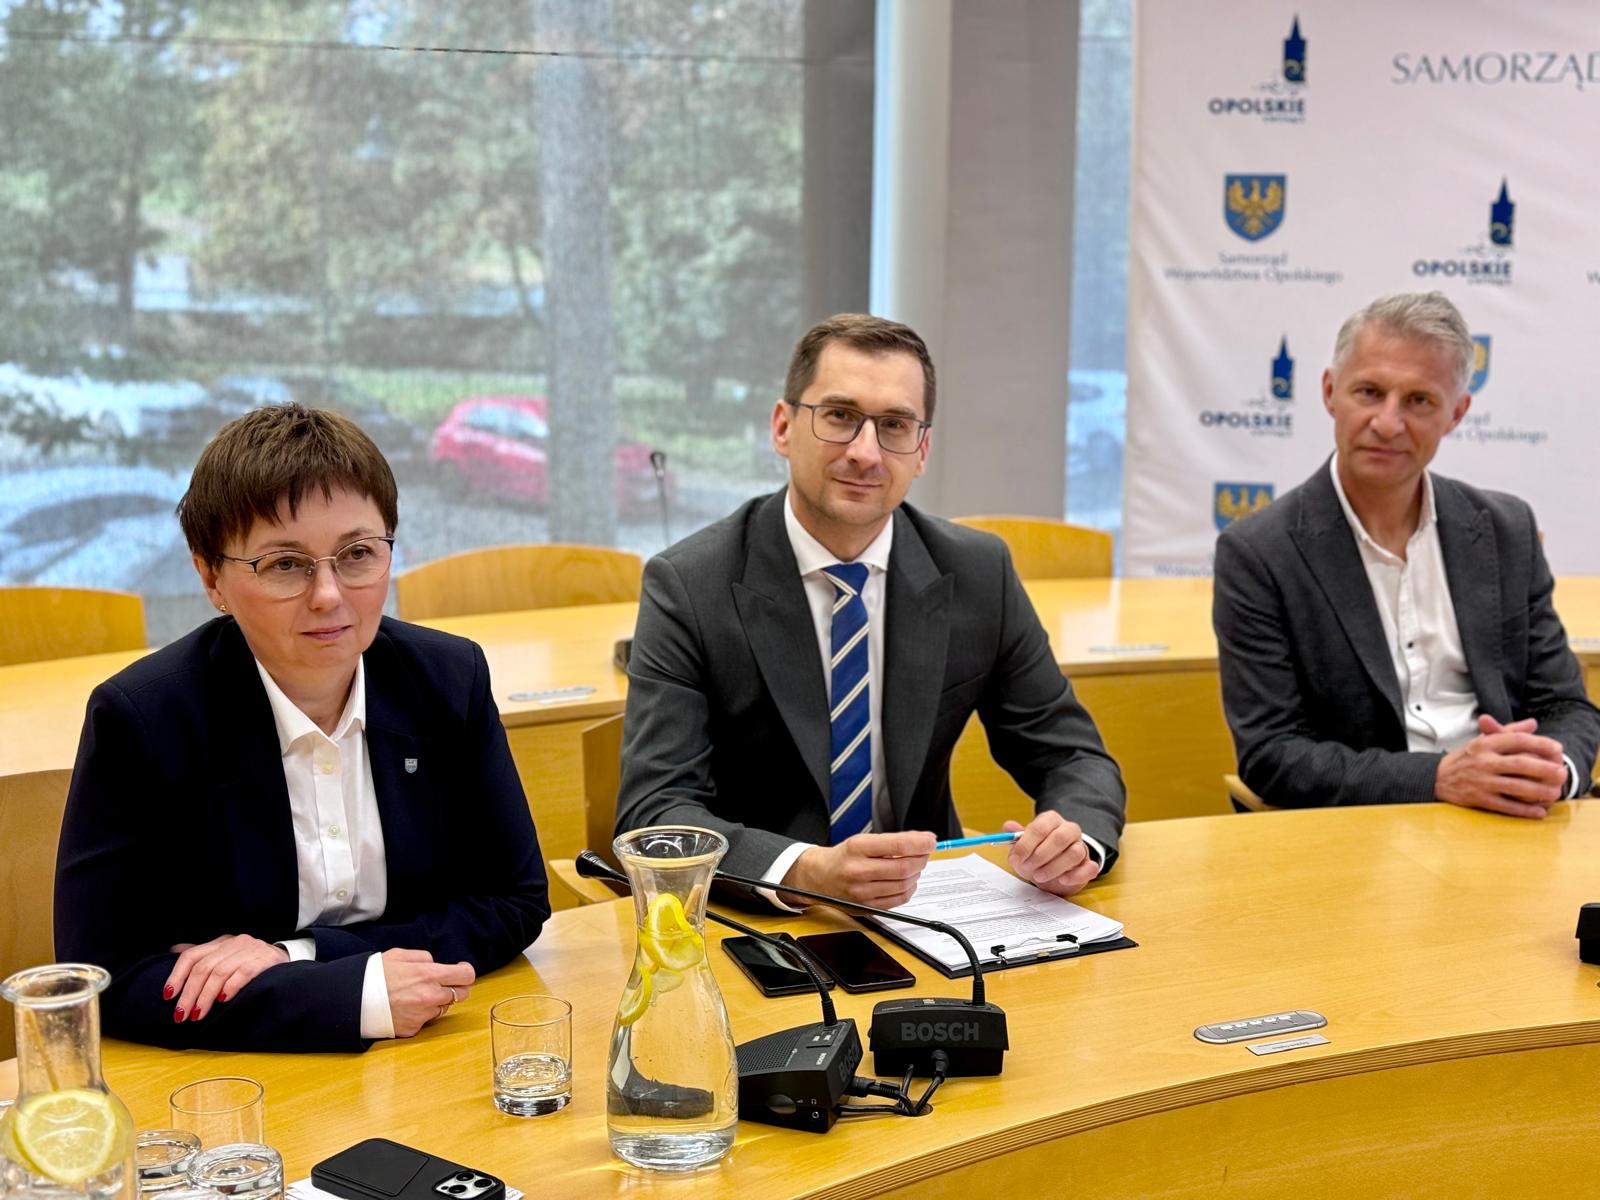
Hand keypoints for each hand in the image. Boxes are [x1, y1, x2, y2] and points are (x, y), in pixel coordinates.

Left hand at [164, 935, 287, 1022]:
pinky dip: (230, 987)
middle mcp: (234, 942)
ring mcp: (251, 949)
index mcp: (221, 942)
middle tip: (182, 1015)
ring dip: (206, 996)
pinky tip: (223, 1000)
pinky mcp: (265, 959)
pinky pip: (243, 973)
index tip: (168, 996)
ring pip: (220, 972)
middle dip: (189, 994)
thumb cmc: (251, 963)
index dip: (177, 976)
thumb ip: (203, 955)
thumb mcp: (226, 956)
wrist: (287, 960)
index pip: (192, 956)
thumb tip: (174, 950)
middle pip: (203, 968)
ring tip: (199, 1014)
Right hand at [381, 948, 474, 1037]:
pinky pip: (426, 1020)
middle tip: (441, 984)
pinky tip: (405, 1008)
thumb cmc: (374, 975)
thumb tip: (436, 964)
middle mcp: (430, 996)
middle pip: (461, 994)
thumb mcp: (399, 955)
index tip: (460, 971)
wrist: (353, 1001)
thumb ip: (424, 958)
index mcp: (429, 975)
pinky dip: (420, 1014)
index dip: (465, 972)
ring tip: (415, 995)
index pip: (466, 976)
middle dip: (455, 988)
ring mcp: (423, 1015)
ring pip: (443, 1008)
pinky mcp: (413, 1029)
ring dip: (436, 1001)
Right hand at [784, 831, 936, 907]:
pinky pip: (899, 900)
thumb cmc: (843, 857)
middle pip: (904, 867)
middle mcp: (858, 870)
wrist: (818, 877)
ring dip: (916, 874)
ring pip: (904, 884)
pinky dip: (909, 889)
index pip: (899, 845)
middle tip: (925, 852)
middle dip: (921, 859)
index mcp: (857, 848)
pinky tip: (907, 881)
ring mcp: (862, 892)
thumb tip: (922, 842)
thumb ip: (891, 842)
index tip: (930, 841)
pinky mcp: (867, 907)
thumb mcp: (861, 840)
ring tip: (914, 865)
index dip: (920, 843)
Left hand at [1004, 812, 1099, 896]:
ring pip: (1075, 853)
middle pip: (1060, 838)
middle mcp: (1069, 830)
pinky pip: (1090, 868)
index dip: (1026, 844)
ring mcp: (1081, 847)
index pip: (1040, 827)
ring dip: (1054, 867)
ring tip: (1039, 876)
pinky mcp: (1088, 864)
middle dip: (1041, 855)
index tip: (1016, 858)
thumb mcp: (1023, 845)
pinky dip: (1076, 875)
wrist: (1053, 869)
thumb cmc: (1036, 853)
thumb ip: (1015, 836)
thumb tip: (1008, 826)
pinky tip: (1062, 880)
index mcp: (1051, 820)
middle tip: (1028, 867)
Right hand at [1435, 714, 1567, 818]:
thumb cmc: (1465, 759)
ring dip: (1538, 791)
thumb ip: (1509, 732)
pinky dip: (1524, 810)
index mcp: (1485, 744)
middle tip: (1562, 772)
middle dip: (1544, 768)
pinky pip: (1506, 806)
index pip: (1515, 740)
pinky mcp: (1479, 799)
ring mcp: (1481, 781)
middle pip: (1519, 764)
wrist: (1436, 778)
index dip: (1538, 743)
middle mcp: (1483, 762)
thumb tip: (1532, 724)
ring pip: (1515, 786)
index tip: (1557, 748)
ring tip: (1555, 792)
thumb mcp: (1482, 741)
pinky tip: (1539, 812)